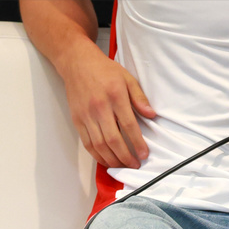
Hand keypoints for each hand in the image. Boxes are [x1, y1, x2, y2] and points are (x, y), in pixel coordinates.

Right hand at [62, 49, 154, 168]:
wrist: (77, 63)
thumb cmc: (104, 70)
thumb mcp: (127, 78)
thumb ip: (139, 97)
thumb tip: (151, 115)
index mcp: (115, 96)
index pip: (128, 125)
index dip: (137, 143)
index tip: (144, 154)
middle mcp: (99, 107)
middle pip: (112, 139)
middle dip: (125, 156)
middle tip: (134, 165)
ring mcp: (86, 115)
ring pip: (98, 144)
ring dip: (111, 159)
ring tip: (122, 165)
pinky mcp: (77, 119)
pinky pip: (86, 142)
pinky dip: (96, 154)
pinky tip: (105, 159)